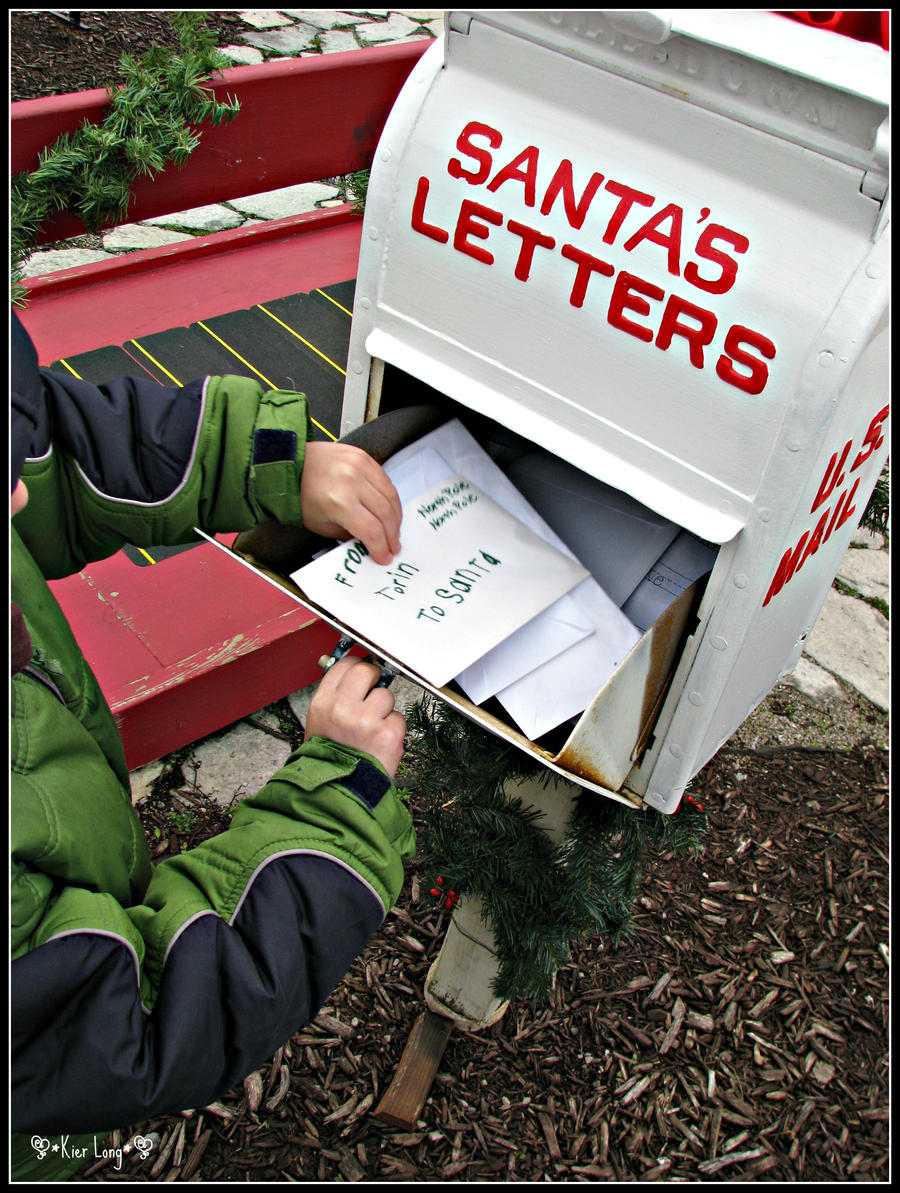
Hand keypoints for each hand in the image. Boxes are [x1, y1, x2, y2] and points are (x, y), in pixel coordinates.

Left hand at [300, 441, 401, 564]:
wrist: (293, 464)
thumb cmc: (302, 494)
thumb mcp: (320, 525)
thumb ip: (347, 535)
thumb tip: (368, 543)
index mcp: (339, 502)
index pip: (372, 530)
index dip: (381, 548)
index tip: (384, 557)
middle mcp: (352, 481)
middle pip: (385, 515)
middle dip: (392, 535)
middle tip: (393, 547)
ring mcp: (360, 466)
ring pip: (391, 497)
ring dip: (396, 517)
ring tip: (394, 530)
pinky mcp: (364, 457)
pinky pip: (387, 481)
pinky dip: (391, 498)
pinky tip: (389, 510)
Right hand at [305, 656, 405, 778]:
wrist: (339, 792)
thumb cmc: (328, 759)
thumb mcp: (318, 724)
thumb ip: (334, 698)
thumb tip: (349, 671)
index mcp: (323, 704)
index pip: (343, 666)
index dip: (356, 666)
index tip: (362, 672)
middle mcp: (343, 708)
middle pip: (366, 671)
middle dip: (374, 678)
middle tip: (374, 690)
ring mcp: (366, 721)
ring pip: (386, 695)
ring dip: (384, 709)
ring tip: (373, 728)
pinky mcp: (388, 734)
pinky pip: (398, 718)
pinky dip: (393, 730)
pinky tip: (381, 743)